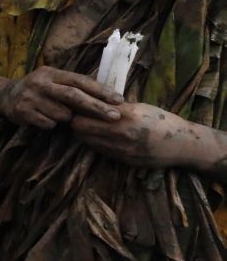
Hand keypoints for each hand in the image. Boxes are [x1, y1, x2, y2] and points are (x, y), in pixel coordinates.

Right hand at [0, 66, 123, 129]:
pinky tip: (44, 118)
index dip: (100, 90)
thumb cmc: (39, 90)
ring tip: (59, 115)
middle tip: (115, 116)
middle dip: (96, 107)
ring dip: (66, 118)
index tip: (118, 100)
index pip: (80, 80)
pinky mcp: (22, 111)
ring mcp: (30, 97)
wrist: (5, 95)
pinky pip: (48, 123)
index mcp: (52, 73)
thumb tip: (105, 96)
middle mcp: (40, 82)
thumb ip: (73, 86)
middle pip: (73, 96)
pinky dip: (51, 124)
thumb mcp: (53, 81)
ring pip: (61, 114)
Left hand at [72, 102, 210, 169]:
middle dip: (77, 121)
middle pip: (79, 129)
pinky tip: (102, 136)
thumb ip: (115, 107)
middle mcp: (120, 134)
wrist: (182, 146)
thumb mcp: (139, 108)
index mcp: (126, 116)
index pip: (85, 114)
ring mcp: (120, 150)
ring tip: (91, 125)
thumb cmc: (162, 121)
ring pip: (86, 141)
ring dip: (85, 133)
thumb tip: (92, 99)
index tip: (81, 103)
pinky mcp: (122, 160)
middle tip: (82, 115)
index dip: (79, 108)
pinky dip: (96, 142)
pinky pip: (99, 150)